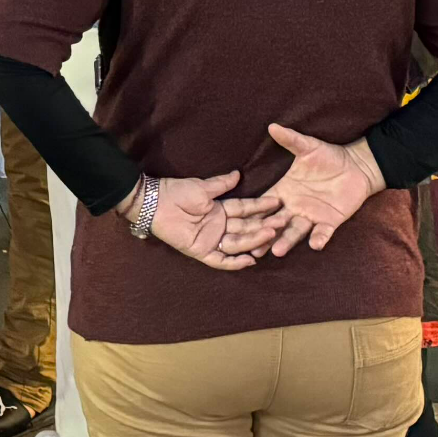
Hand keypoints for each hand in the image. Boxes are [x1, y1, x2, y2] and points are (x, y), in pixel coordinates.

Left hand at [123, 172, 268, 269]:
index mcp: (220, 210)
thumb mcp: (202, 187)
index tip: (278, 203)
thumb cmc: (175, 192)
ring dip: (254, 240)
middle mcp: (219, 226)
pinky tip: (249, 260)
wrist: (154, 202)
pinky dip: (234, 262)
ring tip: (270, 234)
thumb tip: (238, 174)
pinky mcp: (201, 251)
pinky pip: (220, 261)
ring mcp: (211, 240)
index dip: (260, 207)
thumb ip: (221, 184)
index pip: (245, 210)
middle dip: (264, 224)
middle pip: (245, 227)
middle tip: (282, 221)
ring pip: (238, 243)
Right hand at [225, 124, 387, 254]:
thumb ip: (290, 140)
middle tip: (253, 247)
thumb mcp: (308, 147)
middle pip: (276, 223)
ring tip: (277, 251)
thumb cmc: (329, 156)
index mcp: (284, 190)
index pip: (264, 204)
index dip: (254, 213)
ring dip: (286, 241)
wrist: (357, 166)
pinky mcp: (329, 222)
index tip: (240, 222)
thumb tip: (272, 126)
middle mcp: (294, 206)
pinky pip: (322, 233)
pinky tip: (314, 244)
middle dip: (265, 234)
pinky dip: (318, 239)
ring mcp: (311, 216)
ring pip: (295, 231)